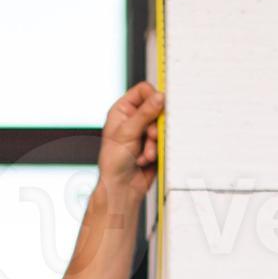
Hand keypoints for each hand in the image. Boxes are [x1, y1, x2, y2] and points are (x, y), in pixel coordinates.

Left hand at [96, 82, 162, 202]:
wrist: (121, 187)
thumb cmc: (113, 162)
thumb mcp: (127, 133)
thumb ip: (145, 113)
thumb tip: (159, 97)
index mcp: (122, 111)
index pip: (143, 91)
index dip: (152, 96)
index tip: (159, 105)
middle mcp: (134, 119)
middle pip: (156, 109)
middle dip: (155, 126)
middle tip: (150, 135)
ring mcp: (144, 132)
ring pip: (162, 127)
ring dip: (154, 142)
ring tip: (144, 153)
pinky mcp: (154, 145)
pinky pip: (164, 141)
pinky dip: (156, 151)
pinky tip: (145, 159)